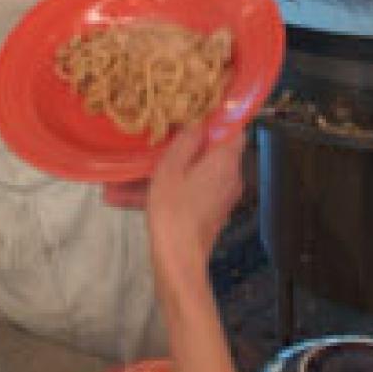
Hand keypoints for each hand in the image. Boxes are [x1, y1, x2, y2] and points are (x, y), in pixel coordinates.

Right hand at [147, 124, 245, 268]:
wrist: (179, 258)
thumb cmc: (173, 210)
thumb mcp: (171, 168)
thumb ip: (187, 141)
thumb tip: (199, 123)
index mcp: (225, 161)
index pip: (235, 129)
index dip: (219, 118)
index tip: (197, 113)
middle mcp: (232, 177)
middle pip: (217, 151)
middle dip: (191, 145)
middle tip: (164, 140)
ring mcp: (224, 196)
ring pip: (202, 172)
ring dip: (177, 169)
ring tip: (141, 171)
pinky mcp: (214, 212)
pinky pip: (196, 191)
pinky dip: (176, 188)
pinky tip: (137, 194)